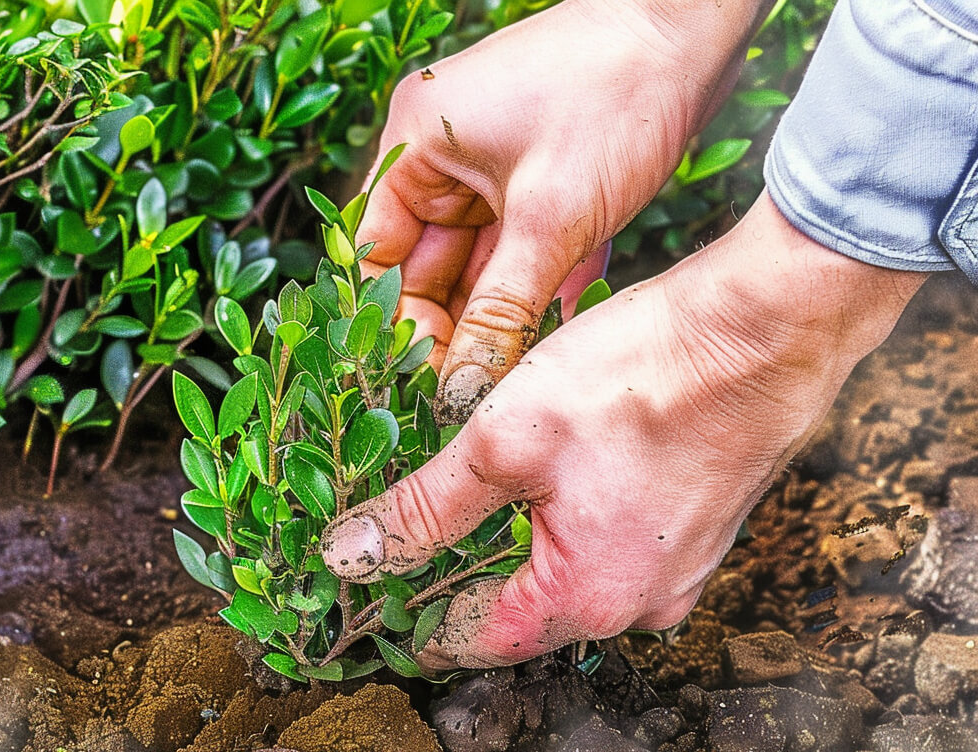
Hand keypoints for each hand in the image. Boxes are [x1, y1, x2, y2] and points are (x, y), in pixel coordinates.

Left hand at [322, 195, 923, 667]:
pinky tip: (538, 482)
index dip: (409, 618)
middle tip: (398, 539)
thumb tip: (351, 558)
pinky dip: (563, 524)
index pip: (469, 639)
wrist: (765, 328)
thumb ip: (424, 508)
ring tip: (458, 504)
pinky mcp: (693, 530)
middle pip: (518, 612)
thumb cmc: (640, 378)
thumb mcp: (502, 439)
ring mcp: (674, 571)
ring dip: (510, 547)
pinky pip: (609, 547)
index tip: (365, 597)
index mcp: (583, 599)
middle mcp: (637, 605)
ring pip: (564, 576)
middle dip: (456, 578)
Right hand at [362, 0, 767, 421]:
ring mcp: (493, 164)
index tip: (432, 380)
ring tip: (526, 369)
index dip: (400, 320)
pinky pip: (525, 246)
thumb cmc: (614, 93)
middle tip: (483, 386)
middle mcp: (443, 154)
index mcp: (416, 145)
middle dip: (457, 325)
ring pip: (481, 262)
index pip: (381, 255)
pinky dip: (542, 284)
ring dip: (503, 312)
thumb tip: (458, 388)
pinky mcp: (541, 174)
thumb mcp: (550, 218)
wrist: (696, 22)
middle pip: (429, 265)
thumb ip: (500, 310)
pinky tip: (565, 327)